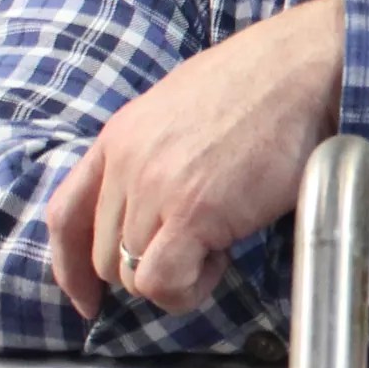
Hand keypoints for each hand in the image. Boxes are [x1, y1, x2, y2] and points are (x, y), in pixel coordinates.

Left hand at [45, 0, 345, 318]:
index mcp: (118, 137)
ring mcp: (154, 188)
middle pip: (104, 255)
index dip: (71, 267)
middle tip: (204, 242)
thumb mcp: (182, 108)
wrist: (302, 70)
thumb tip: (160, 198)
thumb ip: (155, 152)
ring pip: (133, 275)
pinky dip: (188, 289)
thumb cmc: (262, 85)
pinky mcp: (191, 212)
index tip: (89, 297)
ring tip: (222, 242)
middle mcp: (125, 164)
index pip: (65, 215)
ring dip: (178, 274)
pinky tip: (222, 258)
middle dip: (151, 265)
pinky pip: (162, 282)